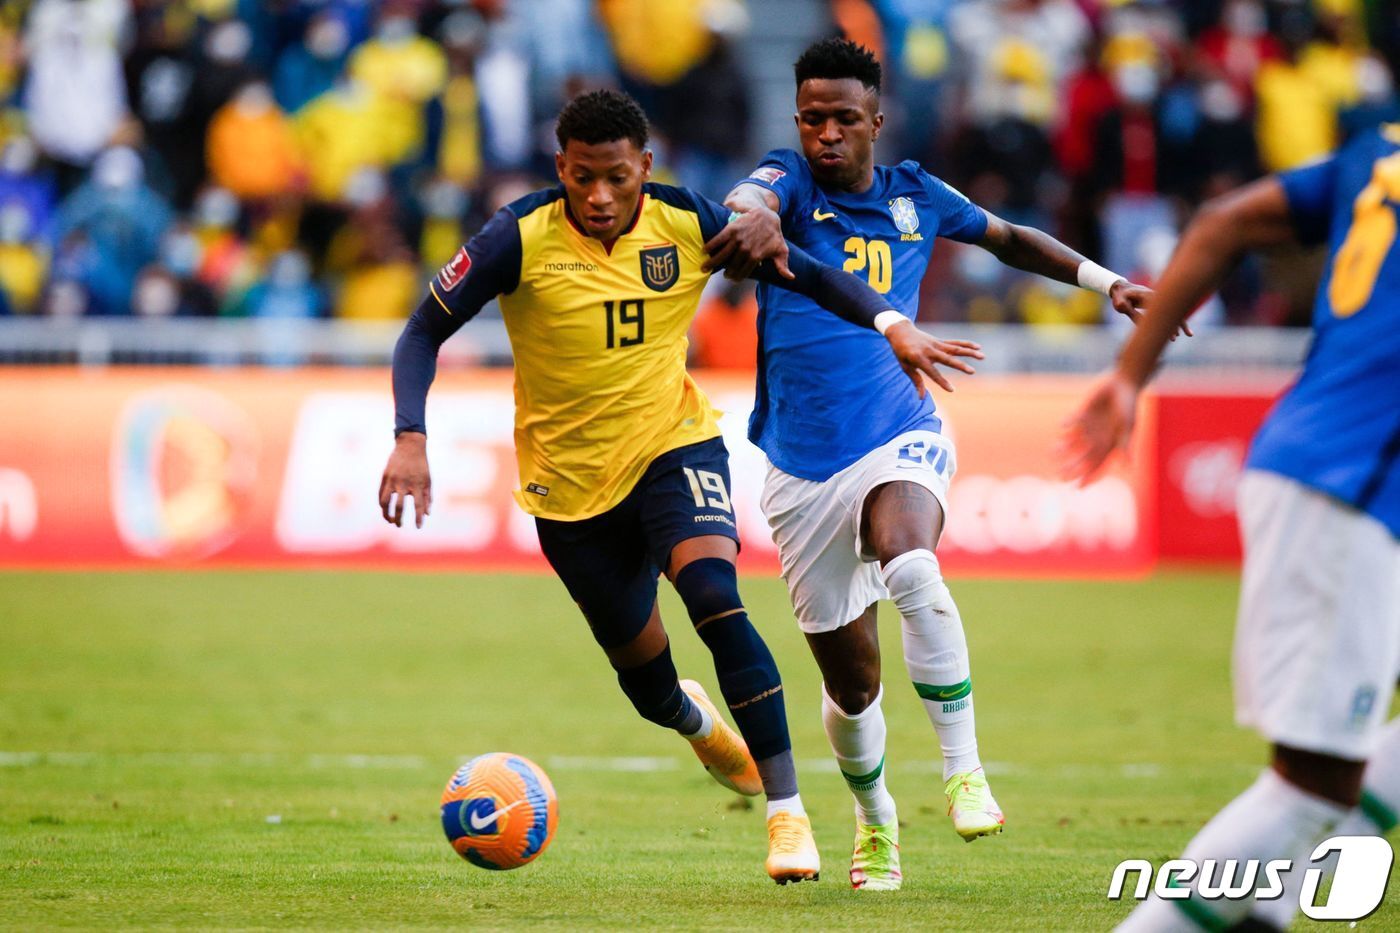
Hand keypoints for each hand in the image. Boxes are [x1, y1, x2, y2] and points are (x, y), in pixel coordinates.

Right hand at [379, 432, 431, 527]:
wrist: (410, 446)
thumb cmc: (421, 465)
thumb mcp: (428, 480)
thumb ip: (427, 497)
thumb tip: (427, 514)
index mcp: (417, 485)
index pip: (418, 505)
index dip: (418, 518)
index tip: (418, 527)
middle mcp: (404, 483)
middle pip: (399, 506)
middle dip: (398, 519)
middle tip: (399, 525)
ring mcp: (393, 480)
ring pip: (385, 502)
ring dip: (386, 513)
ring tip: (389, 520)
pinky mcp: (385, 476)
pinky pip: (380, 494)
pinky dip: (382, 504)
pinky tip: (385, 509)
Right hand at [702, 207, 791, 280]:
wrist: (766, 214)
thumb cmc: (774, 234)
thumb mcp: (781, 249)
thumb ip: (783, 265)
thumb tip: (790, 278)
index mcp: (756, 256)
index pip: (743, 272)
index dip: (736, 278)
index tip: (732, 279)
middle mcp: (746, 249)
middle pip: (731, 266)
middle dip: (726, 272)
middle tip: (723, 274)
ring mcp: (738, 239)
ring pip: (723, 255)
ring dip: (712, 262)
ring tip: (704, 268)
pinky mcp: (731, 229)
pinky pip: (719, 239)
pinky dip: (710, 245)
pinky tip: (704, 251)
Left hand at [883, 320, 983, 396]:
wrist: (900, 331)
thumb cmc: (901, 352)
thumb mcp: (905, 367)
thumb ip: (916, 381)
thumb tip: (921, 397)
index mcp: (919, 358)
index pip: (932, 373)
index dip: (942, 382)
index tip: (952, 390)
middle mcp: (929, 350)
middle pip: (948, 359)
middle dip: (961, 366)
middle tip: (973, 372)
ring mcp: (936, 344)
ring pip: (955, 348)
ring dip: (969, 352)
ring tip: (982, 356)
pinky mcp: (940, 341)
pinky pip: (955, 343)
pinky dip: (966, 344)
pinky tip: (978, 347)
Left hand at [1059, 370, 1139, 484]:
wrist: (1124, 384)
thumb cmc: (1129, 407)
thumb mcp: (1128, 427)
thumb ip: (1125, 445)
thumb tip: (1128, 466)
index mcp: (1109, 445)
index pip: (1098, 466)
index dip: (1089, 477)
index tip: (1078, 487)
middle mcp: (1097, 439)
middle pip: (1082, 458)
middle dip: (1072, 468)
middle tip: (1060, 476)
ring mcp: (1088, 427)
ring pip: (1072, 442)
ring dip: (1063, 448)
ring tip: (1053, 452)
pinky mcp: (1081, 414)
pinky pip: (1071, 422)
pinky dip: (1067, 424)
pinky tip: (1063, 425)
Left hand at [1109, 280, 1192, 338]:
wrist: (1124, 290)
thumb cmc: (1120, 296)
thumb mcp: (1118, 300)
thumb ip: (1121, 304)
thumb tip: (1121, 306)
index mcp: (1147, 296)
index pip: (1159, 307)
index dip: (1162, 318)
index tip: (1164, 328)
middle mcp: (1157, 298)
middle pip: (1171, 310)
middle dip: (1175, 323)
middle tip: (1175, 337)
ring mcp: (1161, 302)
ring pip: (1175, 312)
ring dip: (1181, 323)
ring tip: (1190, 335)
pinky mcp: (1160, 307)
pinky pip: (1172, 314)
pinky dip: (1178, 322)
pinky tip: (1182, 332)